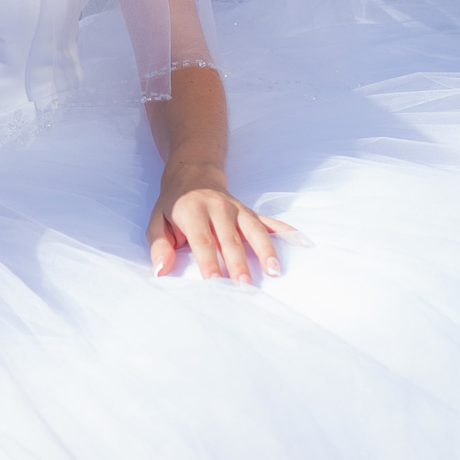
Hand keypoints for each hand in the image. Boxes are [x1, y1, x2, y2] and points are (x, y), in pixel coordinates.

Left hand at [146, 167, 295, 284]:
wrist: (193, 172)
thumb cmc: (173, 204)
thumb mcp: (156, 221)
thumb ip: (159, 246)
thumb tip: (162, 271)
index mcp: (193, 211)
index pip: (203, 241)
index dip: (209, 262)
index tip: (215, 283)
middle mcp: (218, 208)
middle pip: (230, 239)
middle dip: (239, 264)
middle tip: (245, 287)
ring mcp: (237, 209)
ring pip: (254, 230)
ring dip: (265, 251)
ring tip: (274, 272)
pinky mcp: (249, 211)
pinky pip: (270, 221)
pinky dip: (286, 231)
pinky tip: (303, 243)